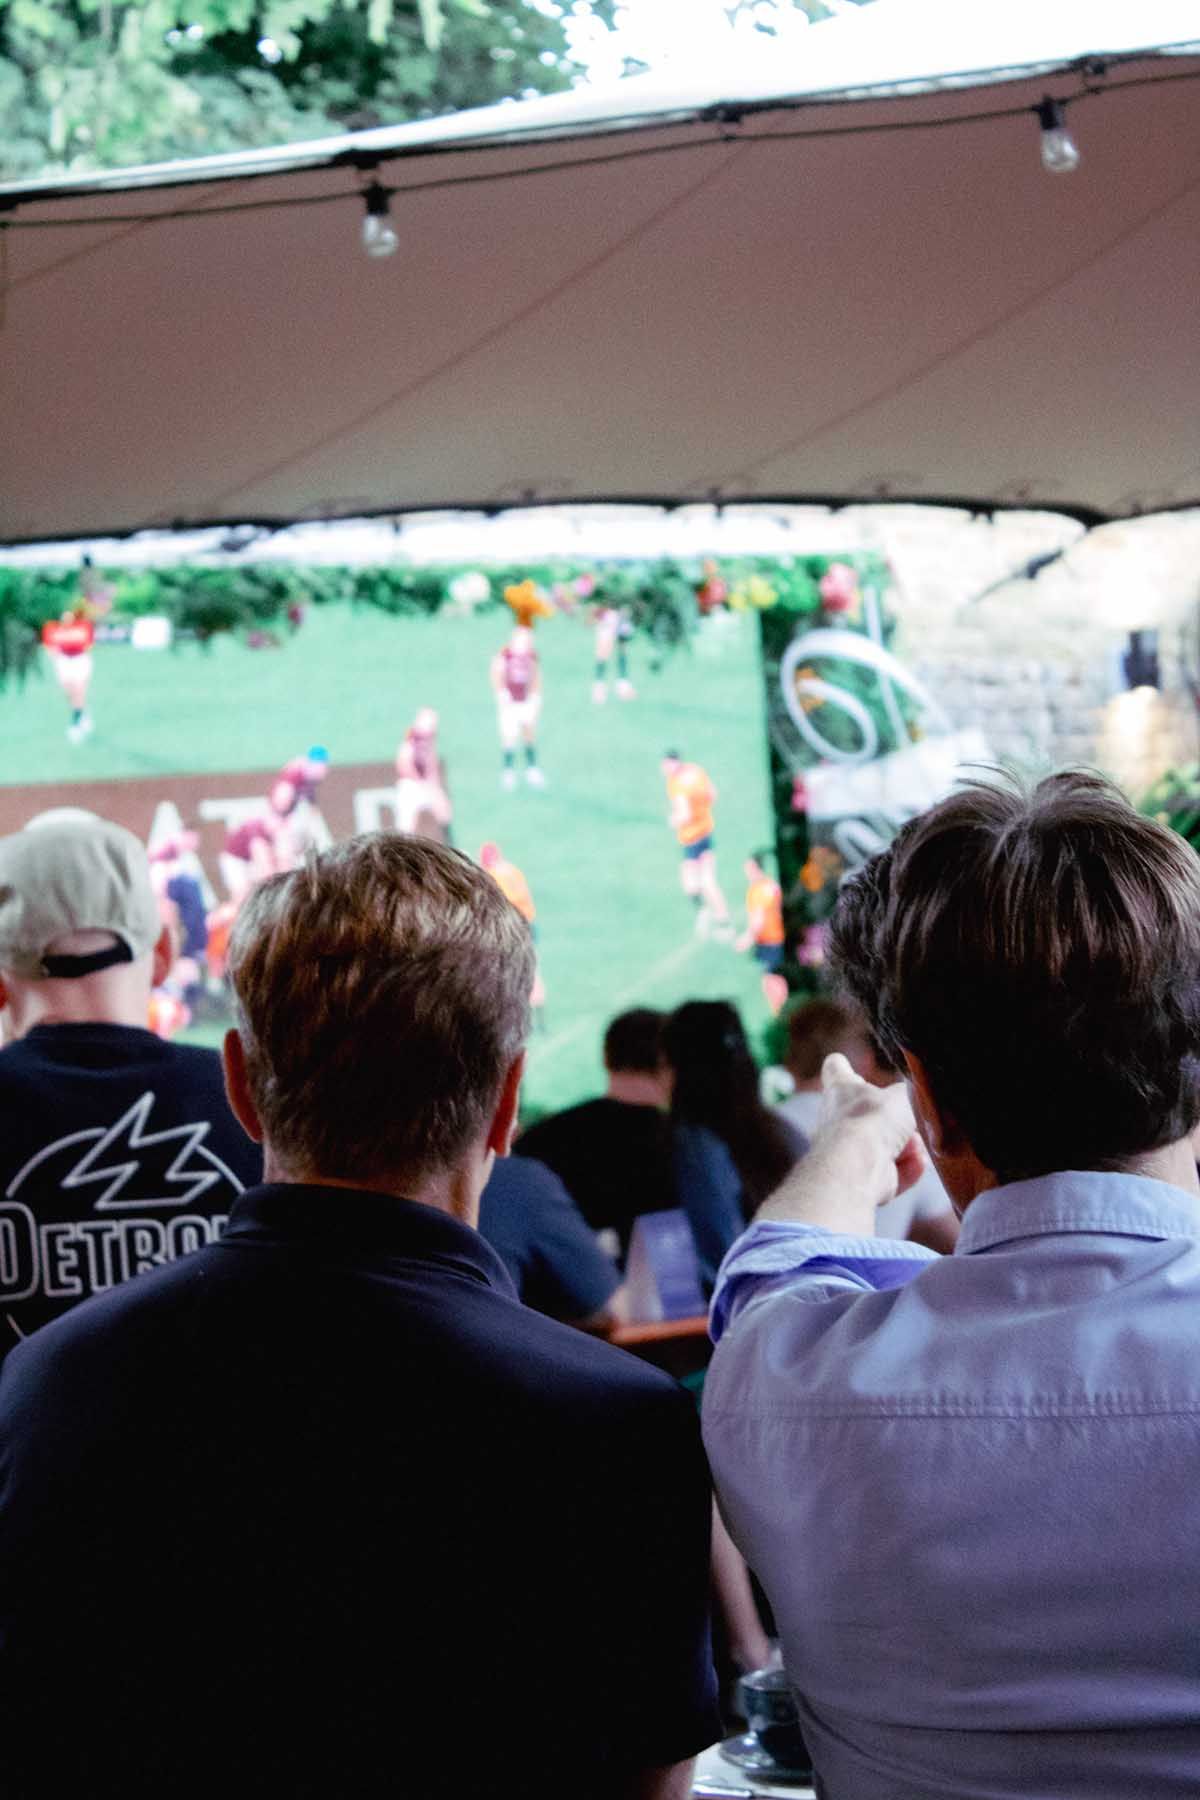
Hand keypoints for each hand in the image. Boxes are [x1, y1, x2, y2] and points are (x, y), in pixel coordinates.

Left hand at [818, 1053, 925, 1198]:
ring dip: (907, 1147)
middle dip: (895, 1119)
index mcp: (841, 1090)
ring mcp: (847, 1152)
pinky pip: (890, 1173)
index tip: (843, 1063)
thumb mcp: (903, 1096)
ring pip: (885, 1147)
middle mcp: (838, 1120)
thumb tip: (919, 1100)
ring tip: (916, 1146)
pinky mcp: (859, 1179)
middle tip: (911, 1119)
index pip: (835, 1069)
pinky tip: (918, 1164)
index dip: (842, 1066)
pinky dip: (906, 1169)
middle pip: (867, 1114)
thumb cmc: (873, 1120)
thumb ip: (912, 1095)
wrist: (858, 1165)